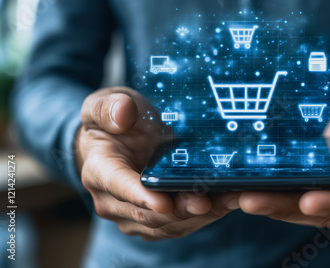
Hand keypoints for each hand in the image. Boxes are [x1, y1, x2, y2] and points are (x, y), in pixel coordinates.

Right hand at [76, 87, 238, 239]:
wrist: (114, 142)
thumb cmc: (111, 122)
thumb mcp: (104, 103)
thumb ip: (108, 107)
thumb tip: (123, 113)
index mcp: (99, 171)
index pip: (118, 186)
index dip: (141, 197)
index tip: (163, 202)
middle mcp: (113, 202)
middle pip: (149, 214)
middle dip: (181, 209)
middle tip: (208, 201)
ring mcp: (134, 216)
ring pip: (170, 224)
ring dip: (202, 216)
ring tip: (230, 201)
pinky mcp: (156, 222)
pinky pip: (182, 224)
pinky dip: (208, 215)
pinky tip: (230, 201)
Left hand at [238, 76, 329, 227]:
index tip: (309, 201)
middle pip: (325, 210)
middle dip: (286, 206)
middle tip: (248, 200)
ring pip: (305, 211)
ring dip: (271, 207)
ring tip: (235, 197)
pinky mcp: (323, 195)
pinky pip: (297, 203)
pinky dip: (272, 200)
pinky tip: (240, 194)